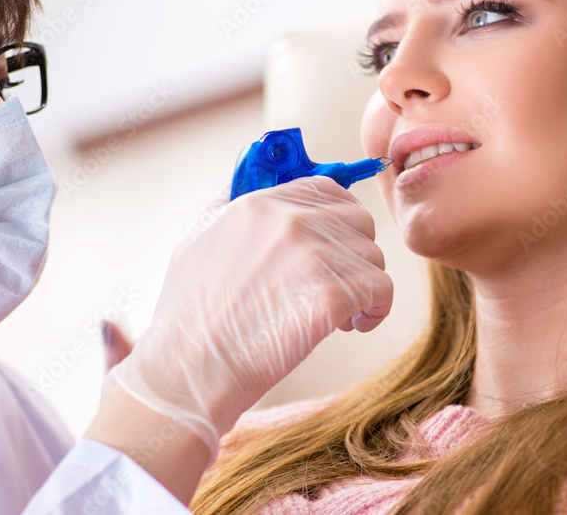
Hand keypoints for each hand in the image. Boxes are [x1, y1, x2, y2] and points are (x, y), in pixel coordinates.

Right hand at [106, 176, 392, 463]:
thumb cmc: (188, 321)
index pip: (327, 191)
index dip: (340, 221)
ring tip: (337, 315)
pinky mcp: (329, 296)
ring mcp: (310, 256)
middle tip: (336, 287)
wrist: (185, 374)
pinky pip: (380, 290)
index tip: (336, 250)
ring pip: (373, 258)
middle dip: (354, 254)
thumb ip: (228, 212)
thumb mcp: (195, 244)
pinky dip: (375, 310)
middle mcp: (287, 221)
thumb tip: (259, 195)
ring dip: (363, 287)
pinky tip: (350, 326)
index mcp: (256, 205)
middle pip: (359, 222)